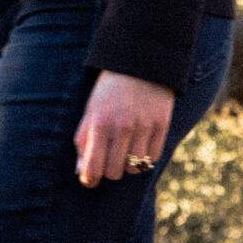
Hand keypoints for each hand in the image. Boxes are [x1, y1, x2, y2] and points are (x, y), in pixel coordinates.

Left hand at [73, 71, 174, 186]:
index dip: (89, 178)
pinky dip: (146, 158)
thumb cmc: (109, 90)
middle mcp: (122, 127)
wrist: (140, 63)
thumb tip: (80, 172)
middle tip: (109, 158)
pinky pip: (153, 158)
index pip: (93, 167)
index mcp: (99, 123)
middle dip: (109, 170)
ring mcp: (143, 127)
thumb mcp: (90, 110)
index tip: (89, 180)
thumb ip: (84, 140)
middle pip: (114, 172)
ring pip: (134, 168)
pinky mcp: (161, 126)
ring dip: (128, 164)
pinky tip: (140, 144)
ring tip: (125, 150)